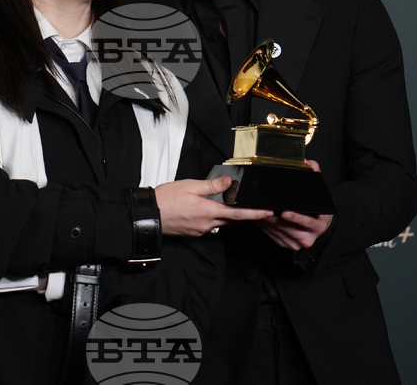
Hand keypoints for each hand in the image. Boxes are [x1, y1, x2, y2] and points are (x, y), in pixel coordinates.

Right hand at [154, 176, 272, 237]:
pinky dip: (214, 218)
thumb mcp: (190, 185)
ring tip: (230, 205)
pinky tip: (210, 210)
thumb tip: (229, 182)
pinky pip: (210, 226)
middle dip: (244, 214)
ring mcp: (200, 231)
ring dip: (228, 216)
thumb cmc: (165, 199)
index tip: (267, 212)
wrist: (149, 215)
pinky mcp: (194, 233)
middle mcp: (206, 224)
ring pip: (221, 223)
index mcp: (207, 211)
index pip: (237, 213)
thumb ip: (212, 185)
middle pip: (231, 219)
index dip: (254, 213)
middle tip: (255, 208)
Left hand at [258, 160, 333, 250]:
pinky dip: (264, 224)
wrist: (319, 227)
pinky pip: (270, 233)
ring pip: (276, 230)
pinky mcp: (284, 244)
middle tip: (264, 206)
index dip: (295, 218)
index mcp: (317, 224)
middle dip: (273, 216)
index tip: (285, 212)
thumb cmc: (317, 210)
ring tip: (257, 208)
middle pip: (286, 226)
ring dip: (265, 219)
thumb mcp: (320, 193)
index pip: (307, 222)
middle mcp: (306, 236)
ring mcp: (294, 242)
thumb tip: (307, 163)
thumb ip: (315, 175)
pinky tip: (259, 215)